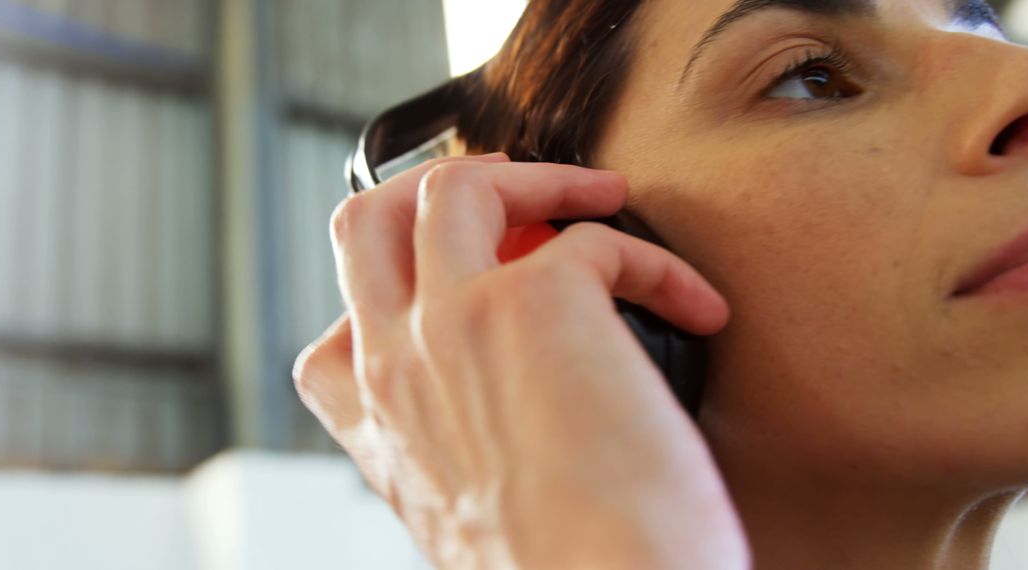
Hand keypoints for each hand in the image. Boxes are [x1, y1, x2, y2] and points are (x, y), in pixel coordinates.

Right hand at [293, 153, 749, 569]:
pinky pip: (596, 235)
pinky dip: (655, 261)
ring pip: (455, 185)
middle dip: (432, 188)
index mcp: (379, 428)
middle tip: (508, 194)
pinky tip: (696, 305)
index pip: (332, 341)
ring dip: (536, 178)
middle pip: (365, 220)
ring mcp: (455, 320)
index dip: (388, 300)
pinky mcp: (538, 300)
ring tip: (599, 196)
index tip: (451, 293)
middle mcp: (397, 363)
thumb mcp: (467, 520)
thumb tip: (507, 403)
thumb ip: (456, 450)